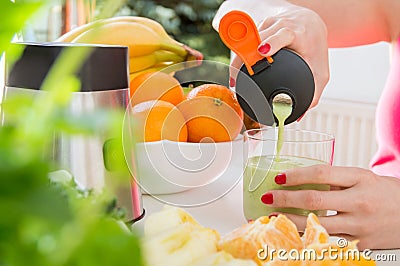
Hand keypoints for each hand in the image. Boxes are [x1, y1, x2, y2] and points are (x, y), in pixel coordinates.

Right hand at [213, 0, 328, 107]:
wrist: (309, 24)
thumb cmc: (314, 48)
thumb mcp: (320, 71)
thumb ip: (314, 93)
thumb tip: (299, 116)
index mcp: (298, 34)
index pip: (284, 34)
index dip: (272, 42)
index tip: (263, 51)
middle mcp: (281, 25)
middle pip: (257, 38)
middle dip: (244, 56)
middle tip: (237, 76)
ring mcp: (269, 23)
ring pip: (248, 39)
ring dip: (239, 58)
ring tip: (235, 77)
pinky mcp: (260, 24)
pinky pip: (246, 40)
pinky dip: (241, 54)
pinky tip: (239, 68)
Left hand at [261, 165, 399, 248]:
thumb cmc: (383, 192)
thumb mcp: (362, 177)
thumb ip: (334, 178)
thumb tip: (299, 178)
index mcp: (360, 178)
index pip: (320, 174)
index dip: (295, 175)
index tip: (278, 178)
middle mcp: (359, 202)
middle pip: (314, 200)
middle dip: (285, 199)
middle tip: (268, 197)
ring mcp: (359, 226)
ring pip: (316, 224)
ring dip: (290, 220)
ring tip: (273, 215)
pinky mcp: (359, 244)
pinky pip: (327, 239)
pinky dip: (308, 234)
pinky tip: (294, 231)